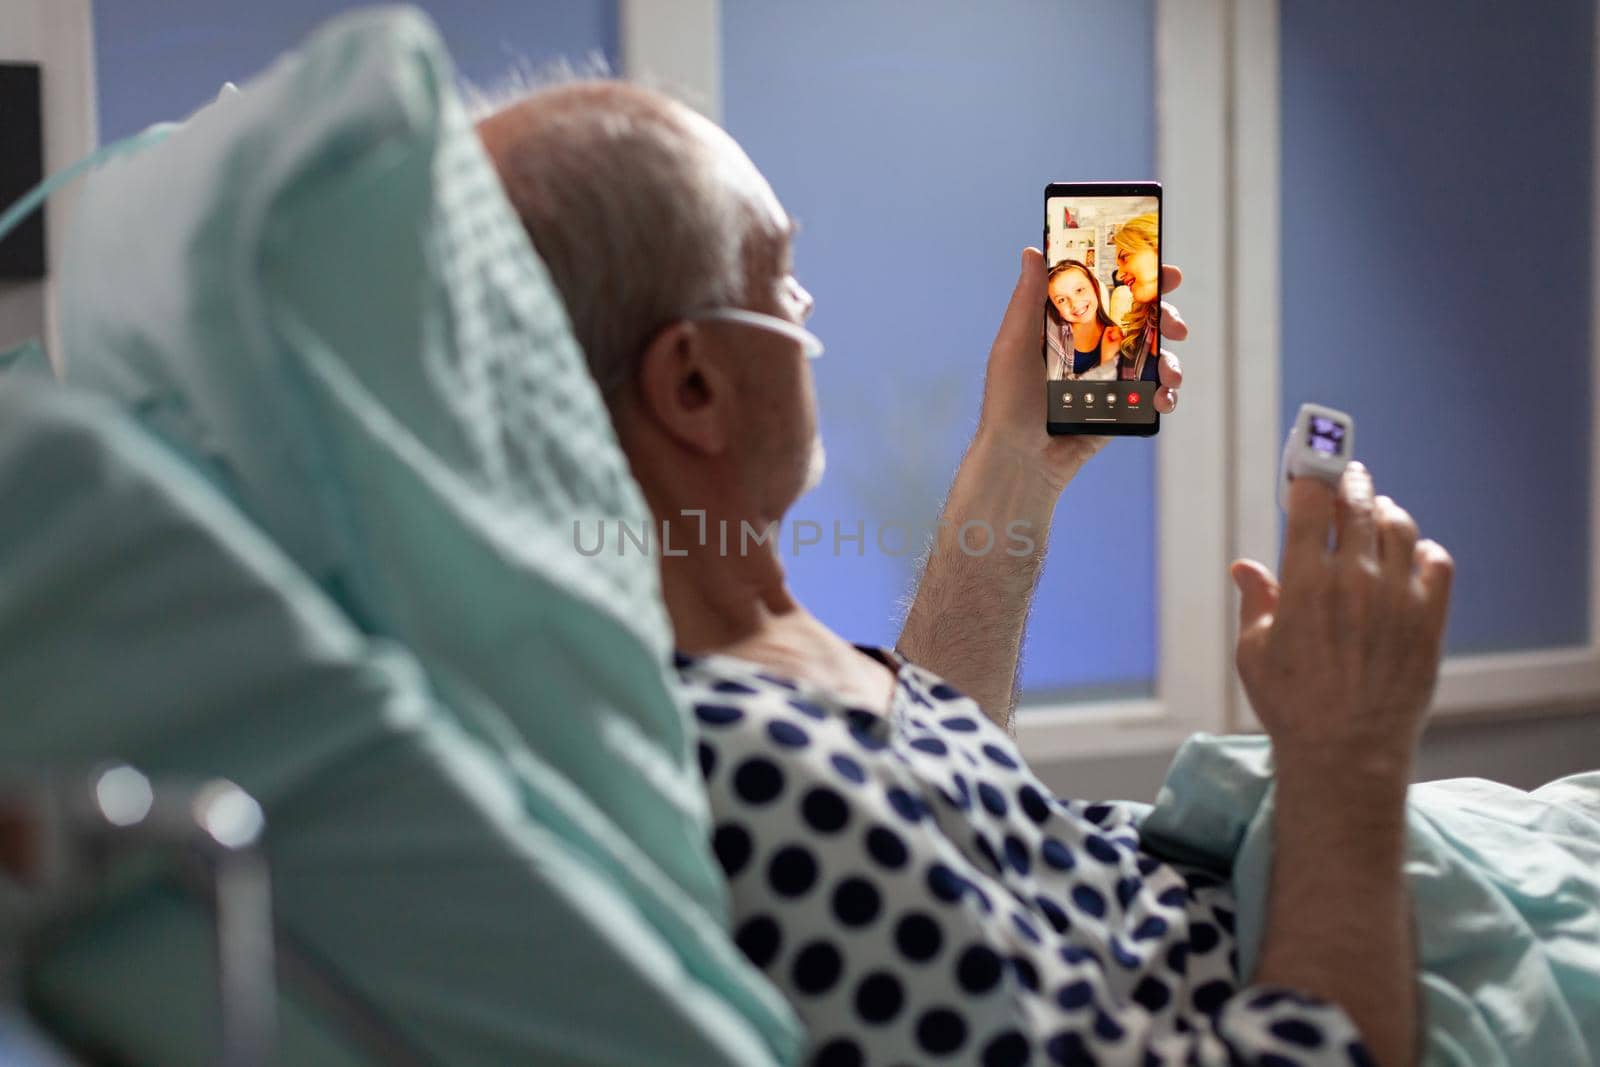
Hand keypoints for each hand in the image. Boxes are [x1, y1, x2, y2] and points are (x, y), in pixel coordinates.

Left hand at [976, 247, 1187, 492]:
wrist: (1020, 459)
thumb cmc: (1008, 401)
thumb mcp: (1013, 344)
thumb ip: (1028, 299)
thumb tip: (1032, 251)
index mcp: (1069, 326)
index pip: (1107, 292)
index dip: (1138, 278)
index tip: (1163, 269)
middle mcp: (1093, 348)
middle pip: (1141, 321)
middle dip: (1167, 316)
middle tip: (1175, 324)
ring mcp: (1110, 378)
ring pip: (1155, 357)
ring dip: (1173, 359)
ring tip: (1171, 372)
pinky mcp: (1122, 409)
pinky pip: (1153, 395)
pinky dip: (1166, 394)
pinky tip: (1163, 398)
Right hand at [1231, 463, 1453, 776]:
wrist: (1347, 752)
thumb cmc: (1291, 704)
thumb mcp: (1254, 652)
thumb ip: (1255, 602)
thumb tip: (1246, 568)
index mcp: (1304, 584)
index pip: (1310, 505)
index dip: (1308, 478)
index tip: (1305, 471)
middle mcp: (1353, 581)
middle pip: (1357, 505)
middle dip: (1349, 482)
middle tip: (1346, 477)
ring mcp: (1396, 599)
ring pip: (1399, 526)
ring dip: (1385, 509)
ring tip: (1377, 510)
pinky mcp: (1428, 620)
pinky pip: (1437, 563)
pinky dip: (1425, 548)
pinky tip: (1414, 553)